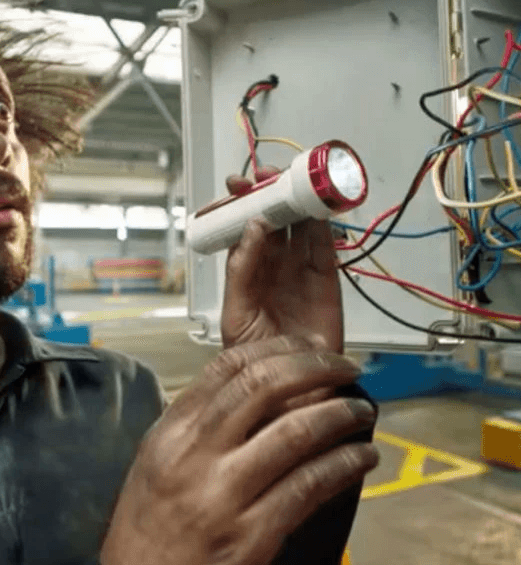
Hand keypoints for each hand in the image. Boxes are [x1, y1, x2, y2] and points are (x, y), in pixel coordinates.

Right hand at [98, 336, 377, 564]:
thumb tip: (247, 404)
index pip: (225, 369)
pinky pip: (309, 487)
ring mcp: (223, 495)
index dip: (275, 348)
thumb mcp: (153, 469)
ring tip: (361, 412)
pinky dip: (343, 466)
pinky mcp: (252, 536)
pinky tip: (360, 459)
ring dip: (339, 416)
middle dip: (314, 368)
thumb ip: (194, 434)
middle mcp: (194, 456)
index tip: (305, 347)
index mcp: (169, 436)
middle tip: (344, 368)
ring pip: (294, 432)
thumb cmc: (143, 542)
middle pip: (263, 386)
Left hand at [220, 166, 344, 353]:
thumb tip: (252, 227)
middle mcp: (274, 263)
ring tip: (292, 180)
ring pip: (300, 225)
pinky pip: (326, 245)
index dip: (240, 203)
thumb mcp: (236, 311)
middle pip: (273, 217)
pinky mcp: (327, 278)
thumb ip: (241, 271)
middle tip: (266, 175)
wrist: (290, 389)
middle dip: (269, 192)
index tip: (236, 184)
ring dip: (297, 201)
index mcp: (247, 268)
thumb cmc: (253, 354)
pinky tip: (319, 206)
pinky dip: (324, 224)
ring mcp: (300, 269)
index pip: (243, 226)